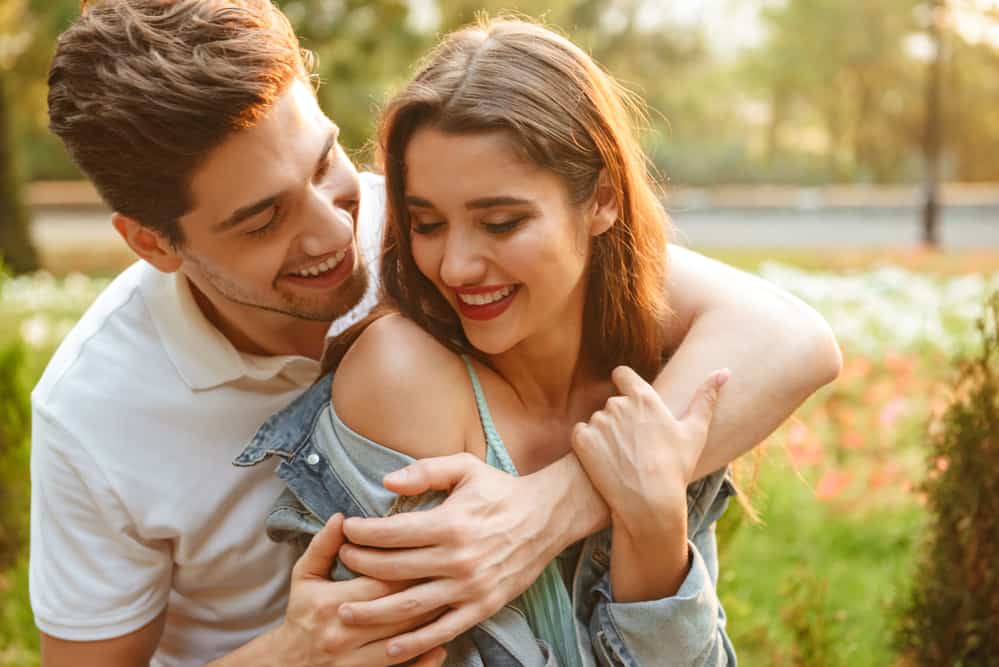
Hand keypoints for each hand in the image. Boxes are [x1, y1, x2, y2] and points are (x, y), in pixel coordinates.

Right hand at [271, 513, 447, 666]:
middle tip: (450, 574)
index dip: (408, 567)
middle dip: (426, 591)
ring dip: (429, 623)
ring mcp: (355, 661)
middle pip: (397, 610)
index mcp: (331, 603)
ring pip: (404, 640)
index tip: (431, 551)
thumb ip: (323, 545)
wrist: (288, 664)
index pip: (380, 582)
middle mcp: (344, 634)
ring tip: (451, 603)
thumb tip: (342, 518)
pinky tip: (441, 645)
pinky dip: (424, 660)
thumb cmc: (302, 613)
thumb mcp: (305, 575)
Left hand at [333, 453, 566, 662]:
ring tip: (345, 610)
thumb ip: (425, 471)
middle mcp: (458, 558)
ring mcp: (470, 587)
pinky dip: (415, 641)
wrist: (546, 517)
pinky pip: (443, 628)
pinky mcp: (482, 606)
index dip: (362, 534)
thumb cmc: (501, 490)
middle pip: (394, 569)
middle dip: (360, 566)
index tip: (347, 531)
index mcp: (451, 523)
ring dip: (373, 611)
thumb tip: (387, 482)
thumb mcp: (465, 467)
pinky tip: (390, 645)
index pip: (392, 533)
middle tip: (343, 561)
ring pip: (410, 605)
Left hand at [570, 366, 728, 538]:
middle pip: (612, 403)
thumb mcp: (695, 431)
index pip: (621, 373)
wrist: (649, 502)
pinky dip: (588, 445)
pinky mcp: (582, 440)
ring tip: (622, 457)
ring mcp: (598, 421)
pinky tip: (604, 461)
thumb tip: (725, 371)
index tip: (630, 401)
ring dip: (605, 433)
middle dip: (620, 418)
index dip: (624, 384)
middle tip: (635, 445)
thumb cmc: (675, 468)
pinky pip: (580, 434)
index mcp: (643, 397)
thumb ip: (706, 398)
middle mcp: (618, 404)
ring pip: (597, 420)